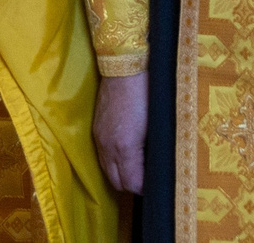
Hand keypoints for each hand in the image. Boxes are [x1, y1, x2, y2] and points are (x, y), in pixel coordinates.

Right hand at [92, 72, 147, 194]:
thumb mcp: (155, 124)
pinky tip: (125, 154)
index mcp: (125, 147)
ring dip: (121, 174)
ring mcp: (99, 137)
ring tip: (138, 169)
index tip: (157, 184)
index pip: (132, 183)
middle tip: (148, 180)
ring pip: (106, 170)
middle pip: (117, 182)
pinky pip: (102, 156)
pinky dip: (112, 162)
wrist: (124, 66)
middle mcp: (107, 146)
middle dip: (132, 185)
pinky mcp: (96, 128)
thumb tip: (157, 167)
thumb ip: (153, 151)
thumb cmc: (146, 92)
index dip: (145, 188)